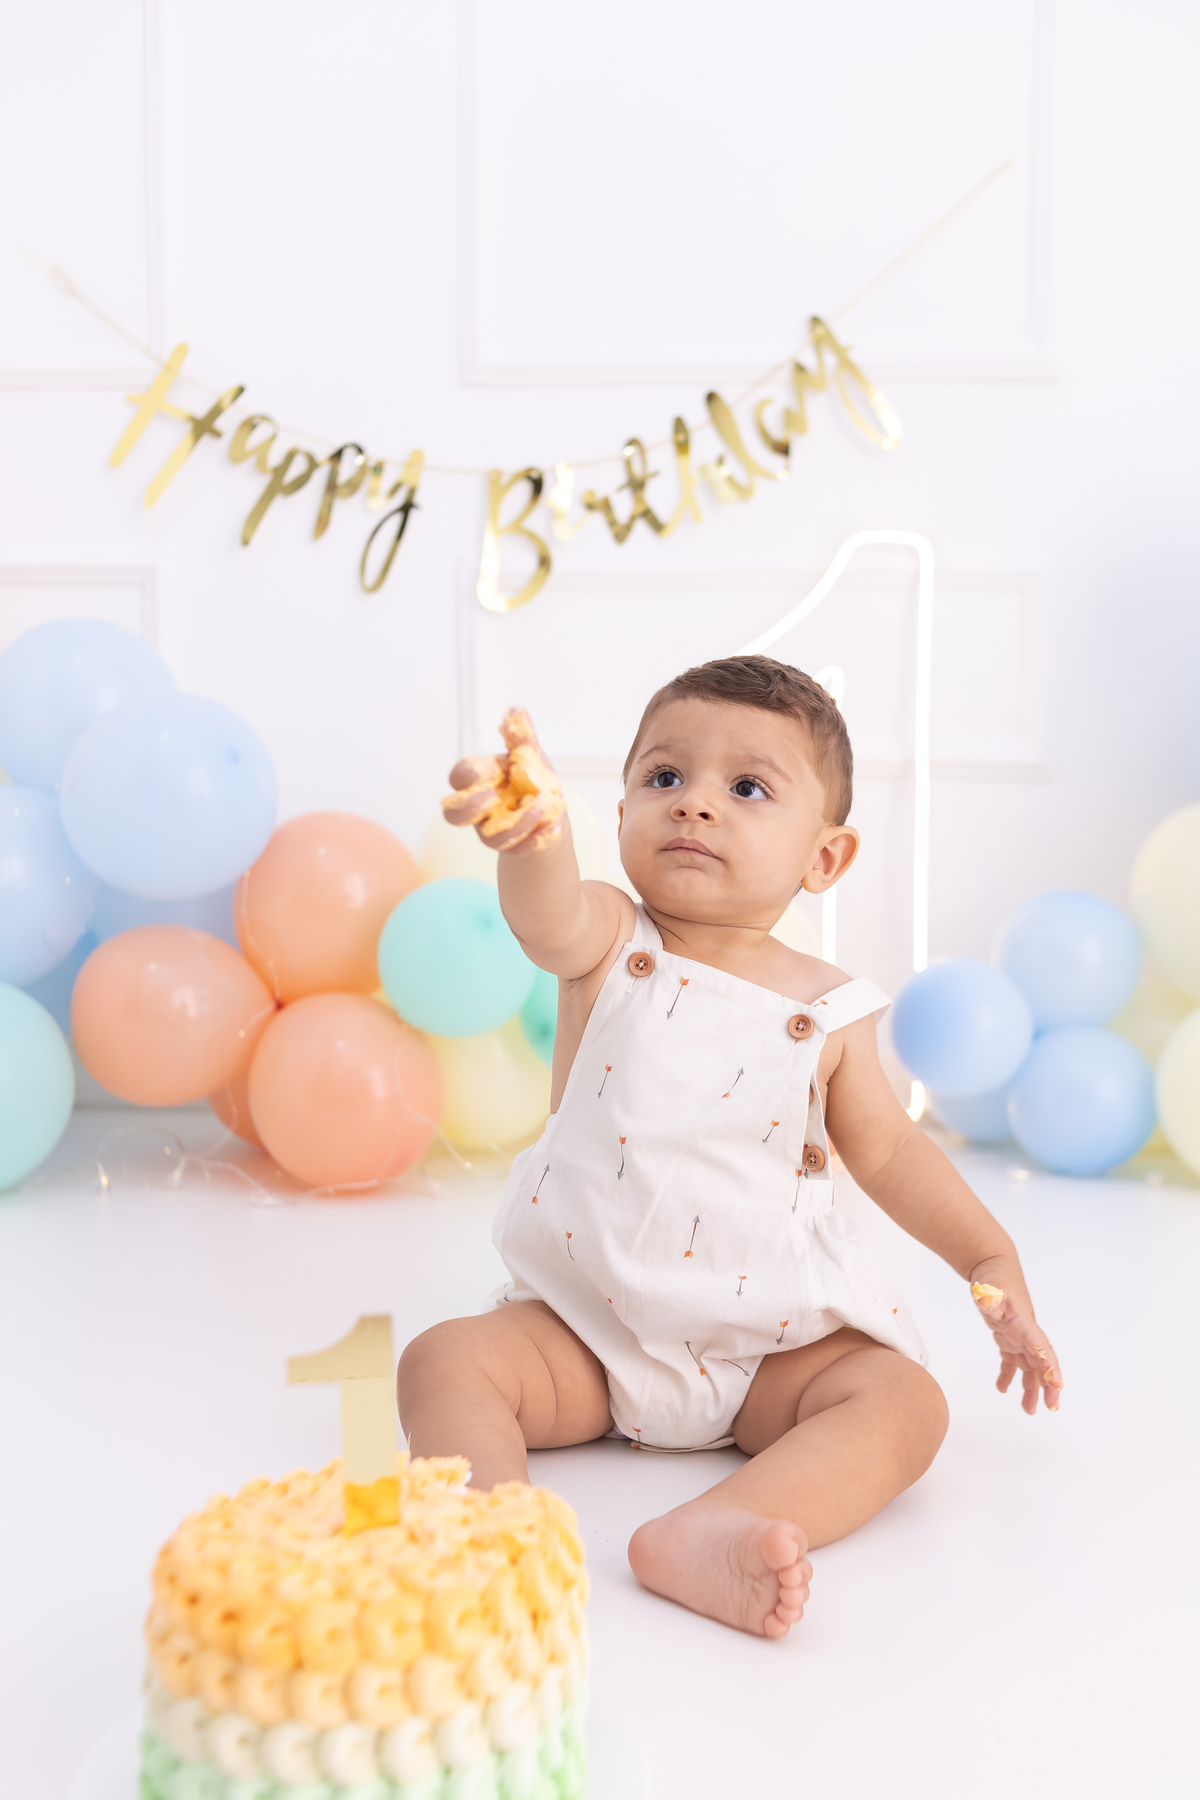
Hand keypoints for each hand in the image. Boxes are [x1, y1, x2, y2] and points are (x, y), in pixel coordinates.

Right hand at [442, 709, 564, 851]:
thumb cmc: (530, 779)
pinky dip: (536, 837)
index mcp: (479, 781)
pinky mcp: (513, 848)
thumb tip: (516, 711)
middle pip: (453, 814)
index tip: (489, 770)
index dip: (468, 776)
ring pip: (488, 838)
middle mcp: (478, 809)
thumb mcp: (529, 757)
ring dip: (512, 824)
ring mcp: (493, 830)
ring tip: (537, 808)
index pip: (459, 778)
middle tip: (492, 797)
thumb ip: (521, 738)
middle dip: (470, 807)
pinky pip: (519, 849)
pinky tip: (553, 826)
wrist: (548, 813)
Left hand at [970, 1260, 1061, 1413]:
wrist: (992, 1266)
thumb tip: (986, 1299)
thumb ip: (989, 1295)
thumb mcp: (989, 1285)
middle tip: (1051, 1407)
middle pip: (1041, 1362)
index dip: (1049, 1366)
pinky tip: (1001, 1388)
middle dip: (1048, 1386)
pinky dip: (1008, 1375)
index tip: (1057, 1385)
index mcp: (1024, 1323)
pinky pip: (1011, 1361)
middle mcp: (1025, 1333)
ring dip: (1031, 1388)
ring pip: (1029, 1367)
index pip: (1041, 1347)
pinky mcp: (1007, 1336)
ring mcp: (1018, 1336)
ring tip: (1029, 1410)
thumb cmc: (994, 1275)